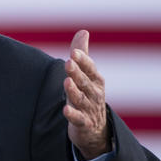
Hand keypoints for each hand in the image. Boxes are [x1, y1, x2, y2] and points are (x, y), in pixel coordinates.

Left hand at [63, 30, 110, 159]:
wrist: (96, 129)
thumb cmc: (88, 94)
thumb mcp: (86, 74)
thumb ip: (82, 53)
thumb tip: (83, 31)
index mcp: (95, 80)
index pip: (90, 68)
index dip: (82, 60)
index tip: (73, 52)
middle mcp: (94, 94)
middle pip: (84, 82)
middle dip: (77, 72)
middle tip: (68, 62)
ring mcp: (90, 109)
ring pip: (81, 99)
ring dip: (74, 91)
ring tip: (67, 82)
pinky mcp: (84, 123)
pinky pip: (78, 119)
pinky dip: (73, 115)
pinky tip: (65, 109)